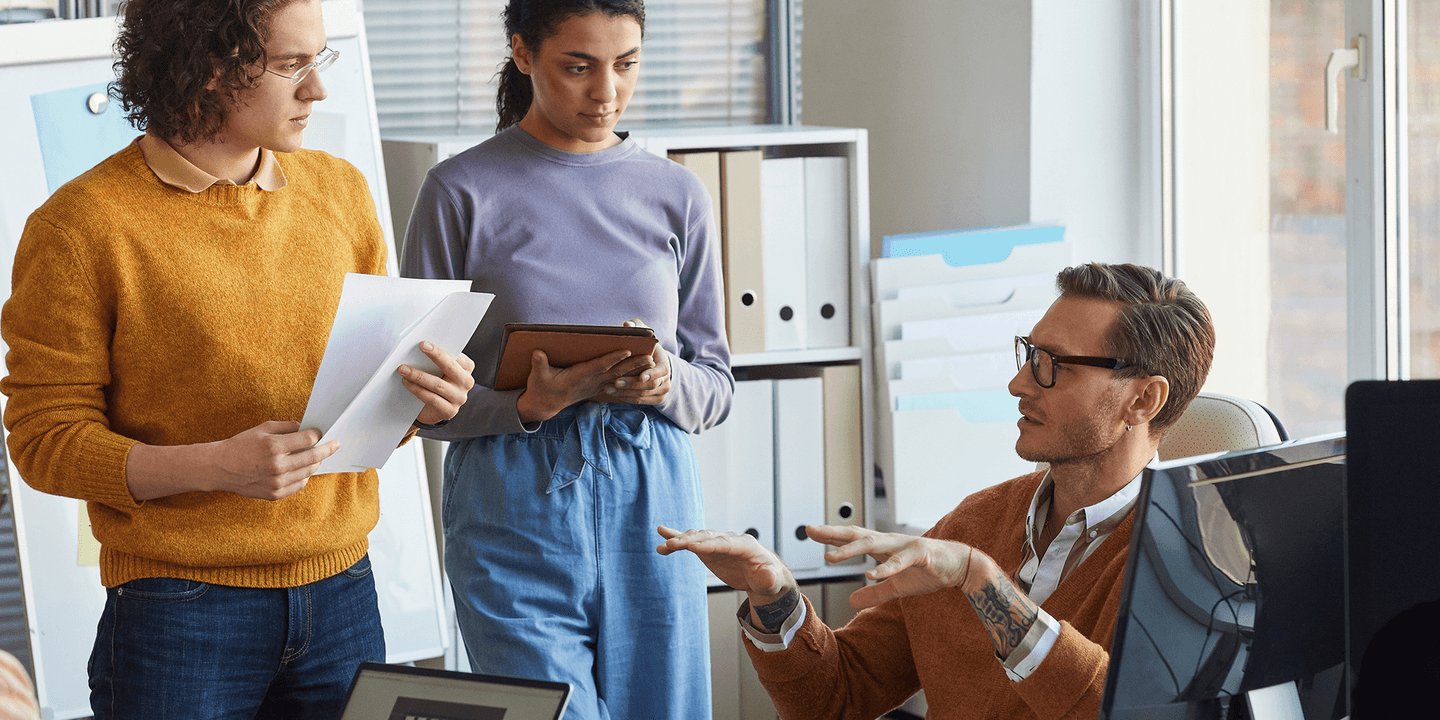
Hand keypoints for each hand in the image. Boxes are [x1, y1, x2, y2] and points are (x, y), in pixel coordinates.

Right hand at [202, 421, 338, 500]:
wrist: (220, 468)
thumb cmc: (241, 445)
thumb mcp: (263, 428)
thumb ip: (287, 427)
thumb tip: (307, 428)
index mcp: (273, 446)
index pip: (308, 439)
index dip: (318, 434)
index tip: (322, 432)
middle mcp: (277, 466)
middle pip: (313, 457)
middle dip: (327, 449)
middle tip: (335, 444)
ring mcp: (276, 482)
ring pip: (308, 472)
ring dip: (316, 462)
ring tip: (318, 456)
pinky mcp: (274, 494)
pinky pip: (299, 485)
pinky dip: (304, 476)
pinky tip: (303, 469)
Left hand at [399, 341, 475, 425]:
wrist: (432, 408)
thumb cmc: (434, 380)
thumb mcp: (438, 369)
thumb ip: (436, 359)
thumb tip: (420, 346)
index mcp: (466, 367)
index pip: (456, 356)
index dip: (439, 350)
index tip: (424, 343)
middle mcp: (467, 382)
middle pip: (450, 367)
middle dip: (434, 356)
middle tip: (419, 348)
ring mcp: (460, 398)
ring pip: (438, 384)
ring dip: (418, 376)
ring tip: (403, 369)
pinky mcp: (450, 411)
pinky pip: (432, 399)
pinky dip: (417, 390)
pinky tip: (406, 383)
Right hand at [517, 348, 654, 422]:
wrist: (546, 405)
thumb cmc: (542, 388)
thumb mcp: (538, 376)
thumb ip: (539, 364)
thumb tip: (537, 353)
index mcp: (578, 377)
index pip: (599, 366)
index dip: (613, 359)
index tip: (627, 350)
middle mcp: (591, 382)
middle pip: (616, 372)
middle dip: (634, 365)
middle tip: (651, 358)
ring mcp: (596, 386)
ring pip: (620, 376)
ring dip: (636, 370)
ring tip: (652, 362)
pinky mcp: (598, 387)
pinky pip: (617, 382)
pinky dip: (630, 377)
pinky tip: (642, 372)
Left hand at [594, 318, 672, 405]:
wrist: (656, 365)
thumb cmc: (647, 347)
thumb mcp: (644, 335)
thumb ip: (637, 326)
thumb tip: (627, 324)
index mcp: (665, 365)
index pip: (661, 371)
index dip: (651, 374)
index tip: (641, 376)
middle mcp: (666, 381)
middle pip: (649, 386)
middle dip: (632, 384)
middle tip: (615, 382)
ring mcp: (661, 393)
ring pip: (642, 396)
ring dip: (625, 393)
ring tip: (608, 388)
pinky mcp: (654, 400)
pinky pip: (639, 401)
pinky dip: (626, 398)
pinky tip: (613, 394)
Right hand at [656, 526, 795, 604]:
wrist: (762, 575)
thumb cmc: (768, 577)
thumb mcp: (772, 580)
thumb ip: (768, 577)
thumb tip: (766, 574)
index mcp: (746, 546)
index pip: (726, 543)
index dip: (710, 545)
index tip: (693, 547)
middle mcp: (730, 540)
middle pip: (708, 537)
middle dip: (690, 540)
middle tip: (673, 544)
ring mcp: (718, 543)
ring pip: (697, 538)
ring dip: (680, 540)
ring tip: (663, 545)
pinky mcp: (708, 549)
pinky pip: (691, 542)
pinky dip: (677, 538)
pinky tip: (662, 535)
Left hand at [807, 524, 974, 608]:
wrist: (961, 566)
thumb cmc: (928, 571)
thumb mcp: (898, 587)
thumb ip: (875, 593)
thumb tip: (852, 601)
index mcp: (883, 546)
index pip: (853, 538)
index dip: (831, 535)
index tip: (810, 531)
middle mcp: (891, 542)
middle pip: (857, 535)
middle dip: (833, 533)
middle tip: (811, 531)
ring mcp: (905, 546)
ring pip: (873, 546)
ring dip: (851, 551)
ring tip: (831, 557)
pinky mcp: (920, 555)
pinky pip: (900, 563)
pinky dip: (884, 569)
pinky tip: (869, 575)